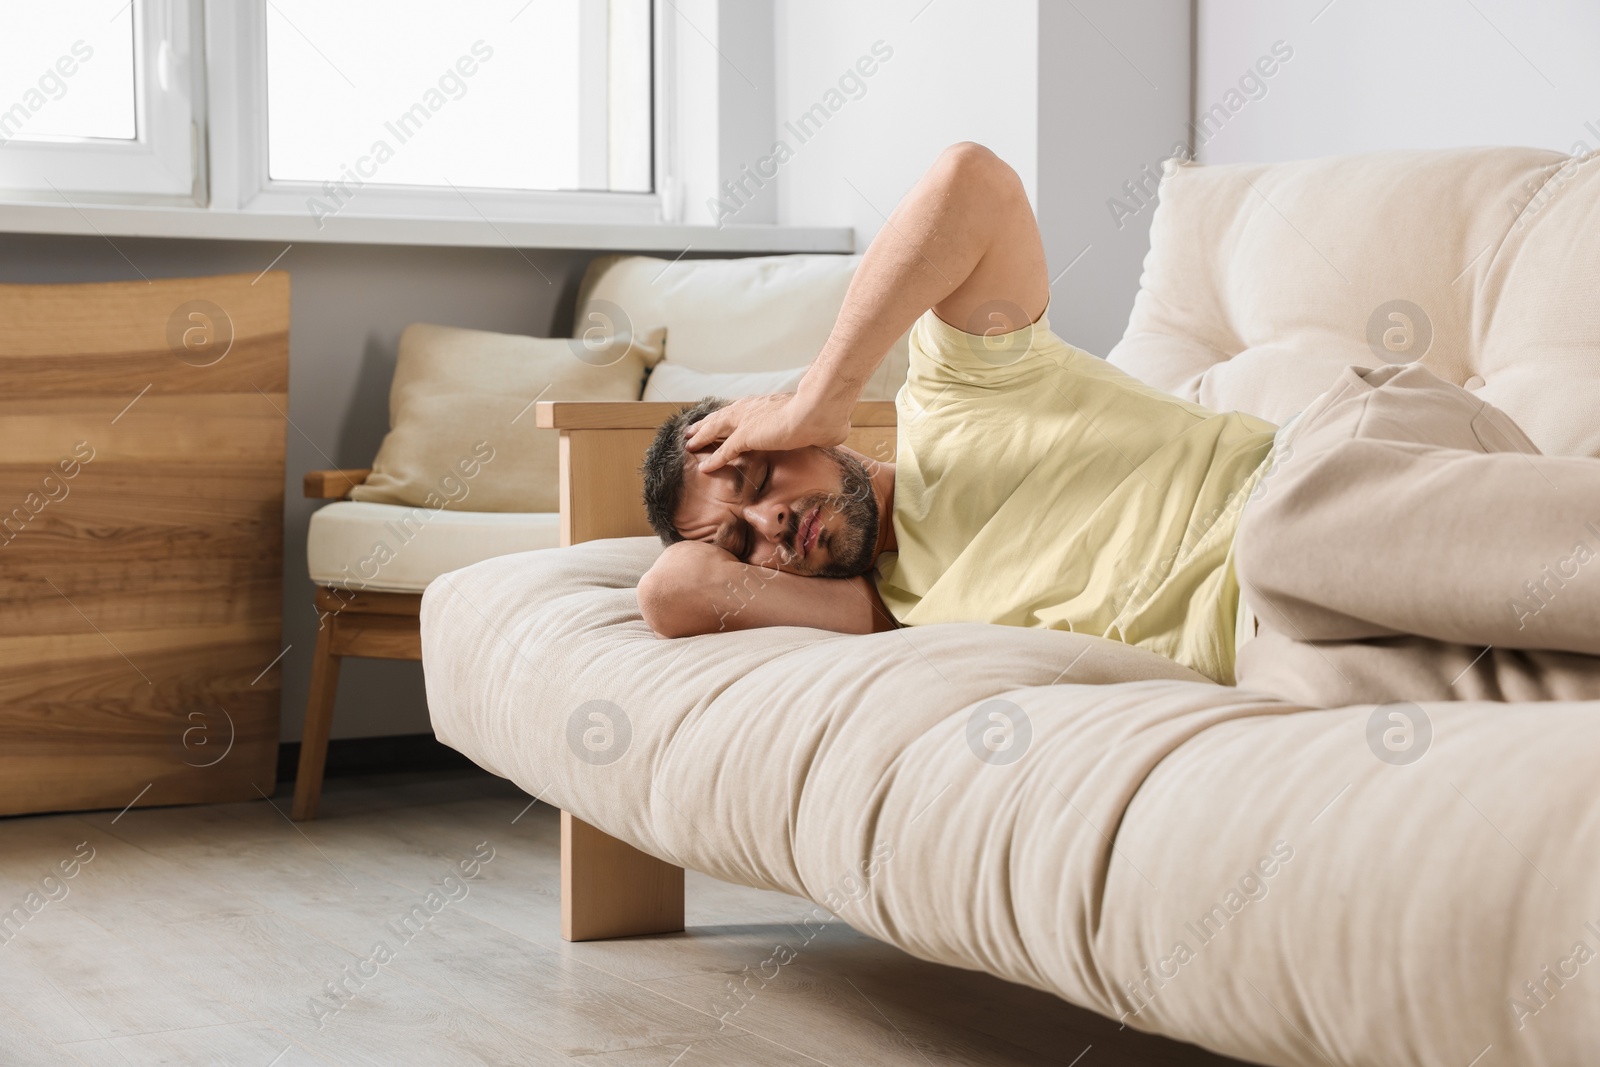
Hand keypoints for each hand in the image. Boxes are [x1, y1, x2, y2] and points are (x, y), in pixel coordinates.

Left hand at [685, 391, 852, 471]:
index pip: (740, 411)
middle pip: (722, 416)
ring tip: (689, 443)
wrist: (820, 409)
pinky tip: (704, 466)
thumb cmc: (825, 414)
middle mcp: (753, 409)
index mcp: (766, 405)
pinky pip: (724, 450)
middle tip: (692, 430)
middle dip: (706, 424)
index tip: (719, 421)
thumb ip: (820, 428)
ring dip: (702, 436)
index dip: (728, 417)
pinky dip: (713, 458)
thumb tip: (836, 431)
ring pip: (716, 429)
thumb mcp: (820, 422)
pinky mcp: (747, 436)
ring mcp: (748, 421)